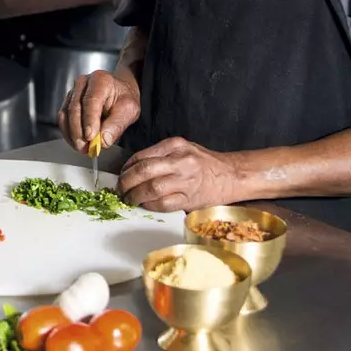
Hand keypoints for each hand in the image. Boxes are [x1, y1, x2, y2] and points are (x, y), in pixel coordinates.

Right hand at [58, 71, 140, 151]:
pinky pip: (63, 119)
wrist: (118, 92)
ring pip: (65, 114)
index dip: (89, 120)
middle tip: (86, 148)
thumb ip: (117, 125)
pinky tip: (77, 142)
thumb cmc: (123, 98)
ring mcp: (73, 92)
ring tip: (83, 148)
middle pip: (75, 108)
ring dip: (72, 134)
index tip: (91, 137)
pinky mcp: (67, 102)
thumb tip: (103, 141)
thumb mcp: (129, 110)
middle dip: (79, 131)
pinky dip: (68, 133)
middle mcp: (83, 83)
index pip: (91, 100)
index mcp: (100, 80)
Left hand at [118, 137, 242, 211]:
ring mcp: (185, 181)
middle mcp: (180, 161)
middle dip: (126, 182)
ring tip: (129, 198)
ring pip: (151, 189)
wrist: (230, 176)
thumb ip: (160, 154)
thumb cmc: (204, 162)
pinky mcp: (189, 199)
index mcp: (176, 145)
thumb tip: (134, 167)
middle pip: (144, 172)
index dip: (126, 168)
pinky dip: (150, 205)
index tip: (122, 174)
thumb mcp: (183, 148)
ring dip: (135, 196)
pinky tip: (145, 204)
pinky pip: (163, 204)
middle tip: (120, 188)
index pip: (142, 156)